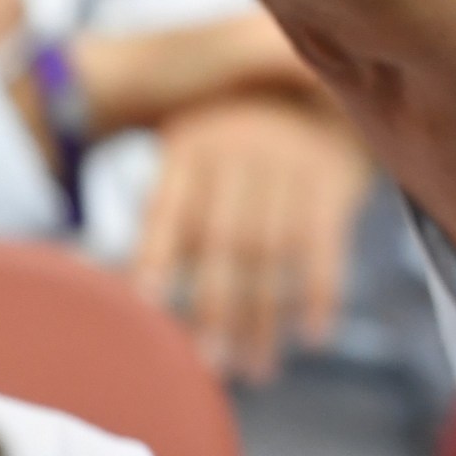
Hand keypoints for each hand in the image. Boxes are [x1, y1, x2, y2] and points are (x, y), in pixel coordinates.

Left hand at [131, 92, 373, 383]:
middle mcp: (239, 155)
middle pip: (225, 242)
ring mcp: (290, 165)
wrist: (322, 87)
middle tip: (210, 365)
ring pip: (274, 253)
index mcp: (192, 149)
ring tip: (258, 368)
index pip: (166, 211)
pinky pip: (327, 245)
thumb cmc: (242, 143)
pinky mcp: (334, 180)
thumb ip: (170, 213)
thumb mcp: (199, 152)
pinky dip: (321, 293)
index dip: (154, 259)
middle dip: (216, 308)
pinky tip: (315, 334)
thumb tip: (121, 289)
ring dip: (267, 317)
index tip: (145, 307)